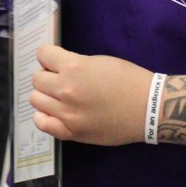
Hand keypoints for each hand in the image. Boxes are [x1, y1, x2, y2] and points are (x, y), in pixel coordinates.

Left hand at [30, 45, 151, 145]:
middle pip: (37, 79)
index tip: (55, 61)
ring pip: (36, 100)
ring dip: (46, 96)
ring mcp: (67, 113)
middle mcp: (66, 90)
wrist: (149, 109)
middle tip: (61, 81)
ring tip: (60, 98)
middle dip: (47, 76)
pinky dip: (44, 117)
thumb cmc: (129, 80)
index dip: (48, 56)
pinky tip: (55, 113)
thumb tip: (55, 68)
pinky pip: (43, 124)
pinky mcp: (72, 132)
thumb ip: (75, 64)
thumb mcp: (100, 62)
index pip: (42, 54)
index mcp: (74, 67)